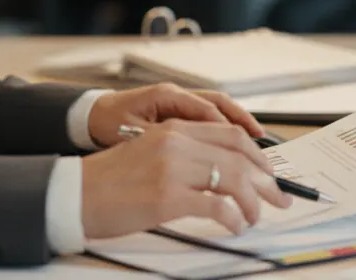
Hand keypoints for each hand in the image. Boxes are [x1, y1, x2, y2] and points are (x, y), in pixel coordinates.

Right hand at [80, 120, 292, 239]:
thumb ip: (184, 154)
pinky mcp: (168, 197)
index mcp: (174, 129)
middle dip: (267, 179)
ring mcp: (173, 168)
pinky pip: (217, 207)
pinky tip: (235, 226)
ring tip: (254, 217)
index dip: (259, 155)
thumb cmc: (110, 180)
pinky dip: (234, 218)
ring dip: (253, 202)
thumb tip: (224, 172)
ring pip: (235, 179)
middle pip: (240, 154)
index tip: (271, 173)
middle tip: (280, 198)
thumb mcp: (150, 152)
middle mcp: (176, 142)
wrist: (75, 193)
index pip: (231, 135)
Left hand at [88, 83, 265, 148]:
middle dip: (241, 121)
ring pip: (217, 107)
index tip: (243, 144)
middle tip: (260, 140)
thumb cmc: (107, 123)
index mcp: (166, 95)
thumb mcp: (132, 134)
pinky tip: (235, 143)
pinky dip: (223, 127)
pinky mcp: (177, 111)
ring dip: (237, 122)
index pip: (205, 108)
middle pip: (218, 103)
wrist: (89, 116)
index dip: (226, 126)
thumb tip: (187, 153)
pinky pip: (207, 116)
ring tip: (257, 140)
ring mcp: (178, 101)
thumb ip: (160, 140)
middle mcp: (176, 94)